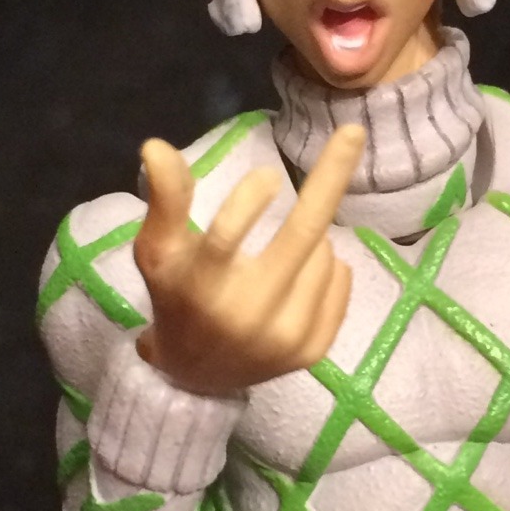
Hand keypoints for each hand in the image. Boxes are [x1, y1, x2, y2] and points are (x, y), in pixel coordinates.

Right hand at [133, 126, 364, 393]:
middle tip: (354, 132)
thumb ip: (165, 200)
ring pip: (323, 253)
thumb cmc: (176, 298)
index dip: (247, 203)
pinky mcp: (315, 351)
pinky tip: (296, 278)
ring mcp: (287, 338)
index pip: (225, 240)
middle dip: (330, 178)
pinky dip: (326, 265)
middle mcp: (247, 317)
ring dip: (310, 238)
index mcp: (201, 289)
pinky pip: (340, 278)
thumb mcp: (159, 251)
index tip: (269, 174)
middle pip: (302, 235)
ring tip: (280, 254)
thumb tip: (155, 146)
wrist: (198, 377)